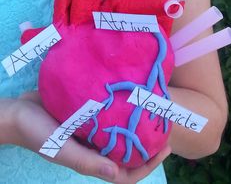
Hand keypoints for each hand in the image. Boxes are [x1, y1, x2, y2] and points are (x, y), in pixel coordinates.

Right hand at [5, 92, 170, 183]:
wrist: (20, 111)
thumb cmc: (38, 133)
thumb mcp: (61, 149)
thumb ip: (87, 161)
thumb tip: (117, 173)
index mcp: (91, 160)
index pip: (125, 172)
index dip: (148, 165)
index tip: (166, 148)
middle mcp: (95, 147)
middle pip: (127, 151)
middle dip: (148, 144)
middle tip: (165, 128)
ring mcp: (92, 131)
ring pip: (120, 133)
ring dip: (136, 127)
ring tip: (152, 113)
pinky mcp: (87, 116)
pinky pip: (109, 117)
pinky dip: (121, 113)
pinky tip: (131, 100)